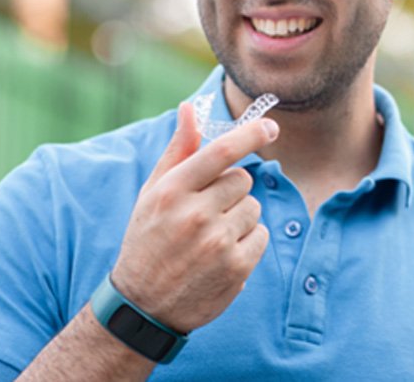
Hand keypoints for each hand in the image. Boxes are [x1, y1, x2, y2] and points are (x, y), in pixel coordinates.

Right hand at [111, 101, 278, 332]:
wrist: (142, 306)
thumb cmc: (148, 237)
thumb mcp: (153, 191)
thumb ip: (178, 149)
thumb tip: (190, 107)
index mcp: (172, 190)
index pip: (221, 151)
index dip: (251, 133)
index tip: (271, 126)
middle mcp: (195, 215)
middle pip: (242, 179)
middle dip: (231, 189)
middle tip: (207, 209)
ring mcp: (217, 243)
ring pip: (253, 208)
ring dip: (240, 216)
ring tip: (211, 235)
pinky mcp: (235, 268)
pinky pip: (261, 235)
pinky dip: (248, 241)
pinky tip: (222, 254)